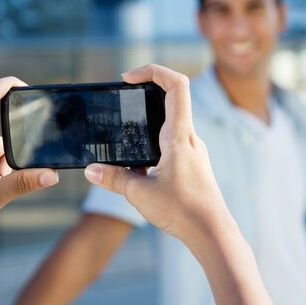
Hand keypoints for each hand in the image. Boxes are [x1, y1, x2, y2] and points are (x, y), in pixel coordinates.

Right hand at [83, 64, 228, 243]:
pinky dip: (155, 141)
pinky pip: (173, 142)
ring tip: (126, 132)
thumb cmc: (183, 211)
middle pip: (172, 99)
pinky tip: (139, 163)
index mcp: (180, 136)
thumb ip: (114, 179)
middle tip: (123, 98)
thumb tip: (91, 170)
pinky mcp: (193, 164)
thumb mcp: (140, 194)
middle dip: (146, 92)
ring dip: (149, 119)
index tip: (128, 78)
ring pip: (172, 122)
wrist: (213, 233)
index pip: (176, 85)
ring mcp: (194, 151)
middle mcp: (190, 138)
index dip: (153, 71)